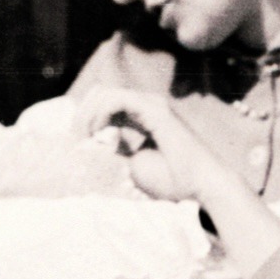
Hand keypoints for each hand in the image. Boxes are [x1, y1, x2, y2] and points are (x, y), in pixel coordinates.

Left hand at [76, 86, 227, 202]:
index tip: (78, 143)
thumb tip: (95, 145)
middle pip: (102, 93)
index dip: (87, 119)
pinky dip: (101, 113)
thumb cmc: (174, 179)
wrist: (202, 185)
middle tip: (76, 138)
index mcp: (143, 116)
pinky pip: (117, 99)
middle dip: (83, 113)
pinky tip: (97, 132)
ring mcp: (152, 104)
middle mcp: (147, 105)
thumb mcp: (135, 166)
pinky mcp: (155, 109)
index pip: (106, 104)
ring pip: (106, 93)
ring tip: (85, 137)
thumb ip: (117, 152)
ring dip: (89, 114)